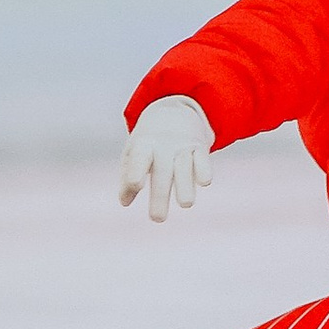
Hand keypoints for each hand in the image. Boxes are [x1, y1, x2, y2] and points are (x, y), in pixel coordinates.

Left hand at [118, 95, 216, 219]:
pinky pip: (203, 159)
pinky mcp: (200, 147)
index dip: (136, 171)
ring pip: (184, 166)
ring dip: (185, 185)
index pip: (139, 159)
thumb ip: (128, 176)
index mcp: (143, 145)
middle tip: (157, 219)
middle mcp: (164, 145)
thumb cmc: (149, 140)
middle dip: (160, 195)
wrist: (174, 108)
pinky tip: (204, 182)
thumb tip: (124, 202)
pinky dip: (204, 169)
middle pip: (162, 172)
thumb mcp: (134, 151)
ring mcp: (183, 145)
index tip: (136, 187)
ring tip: (186, 204)